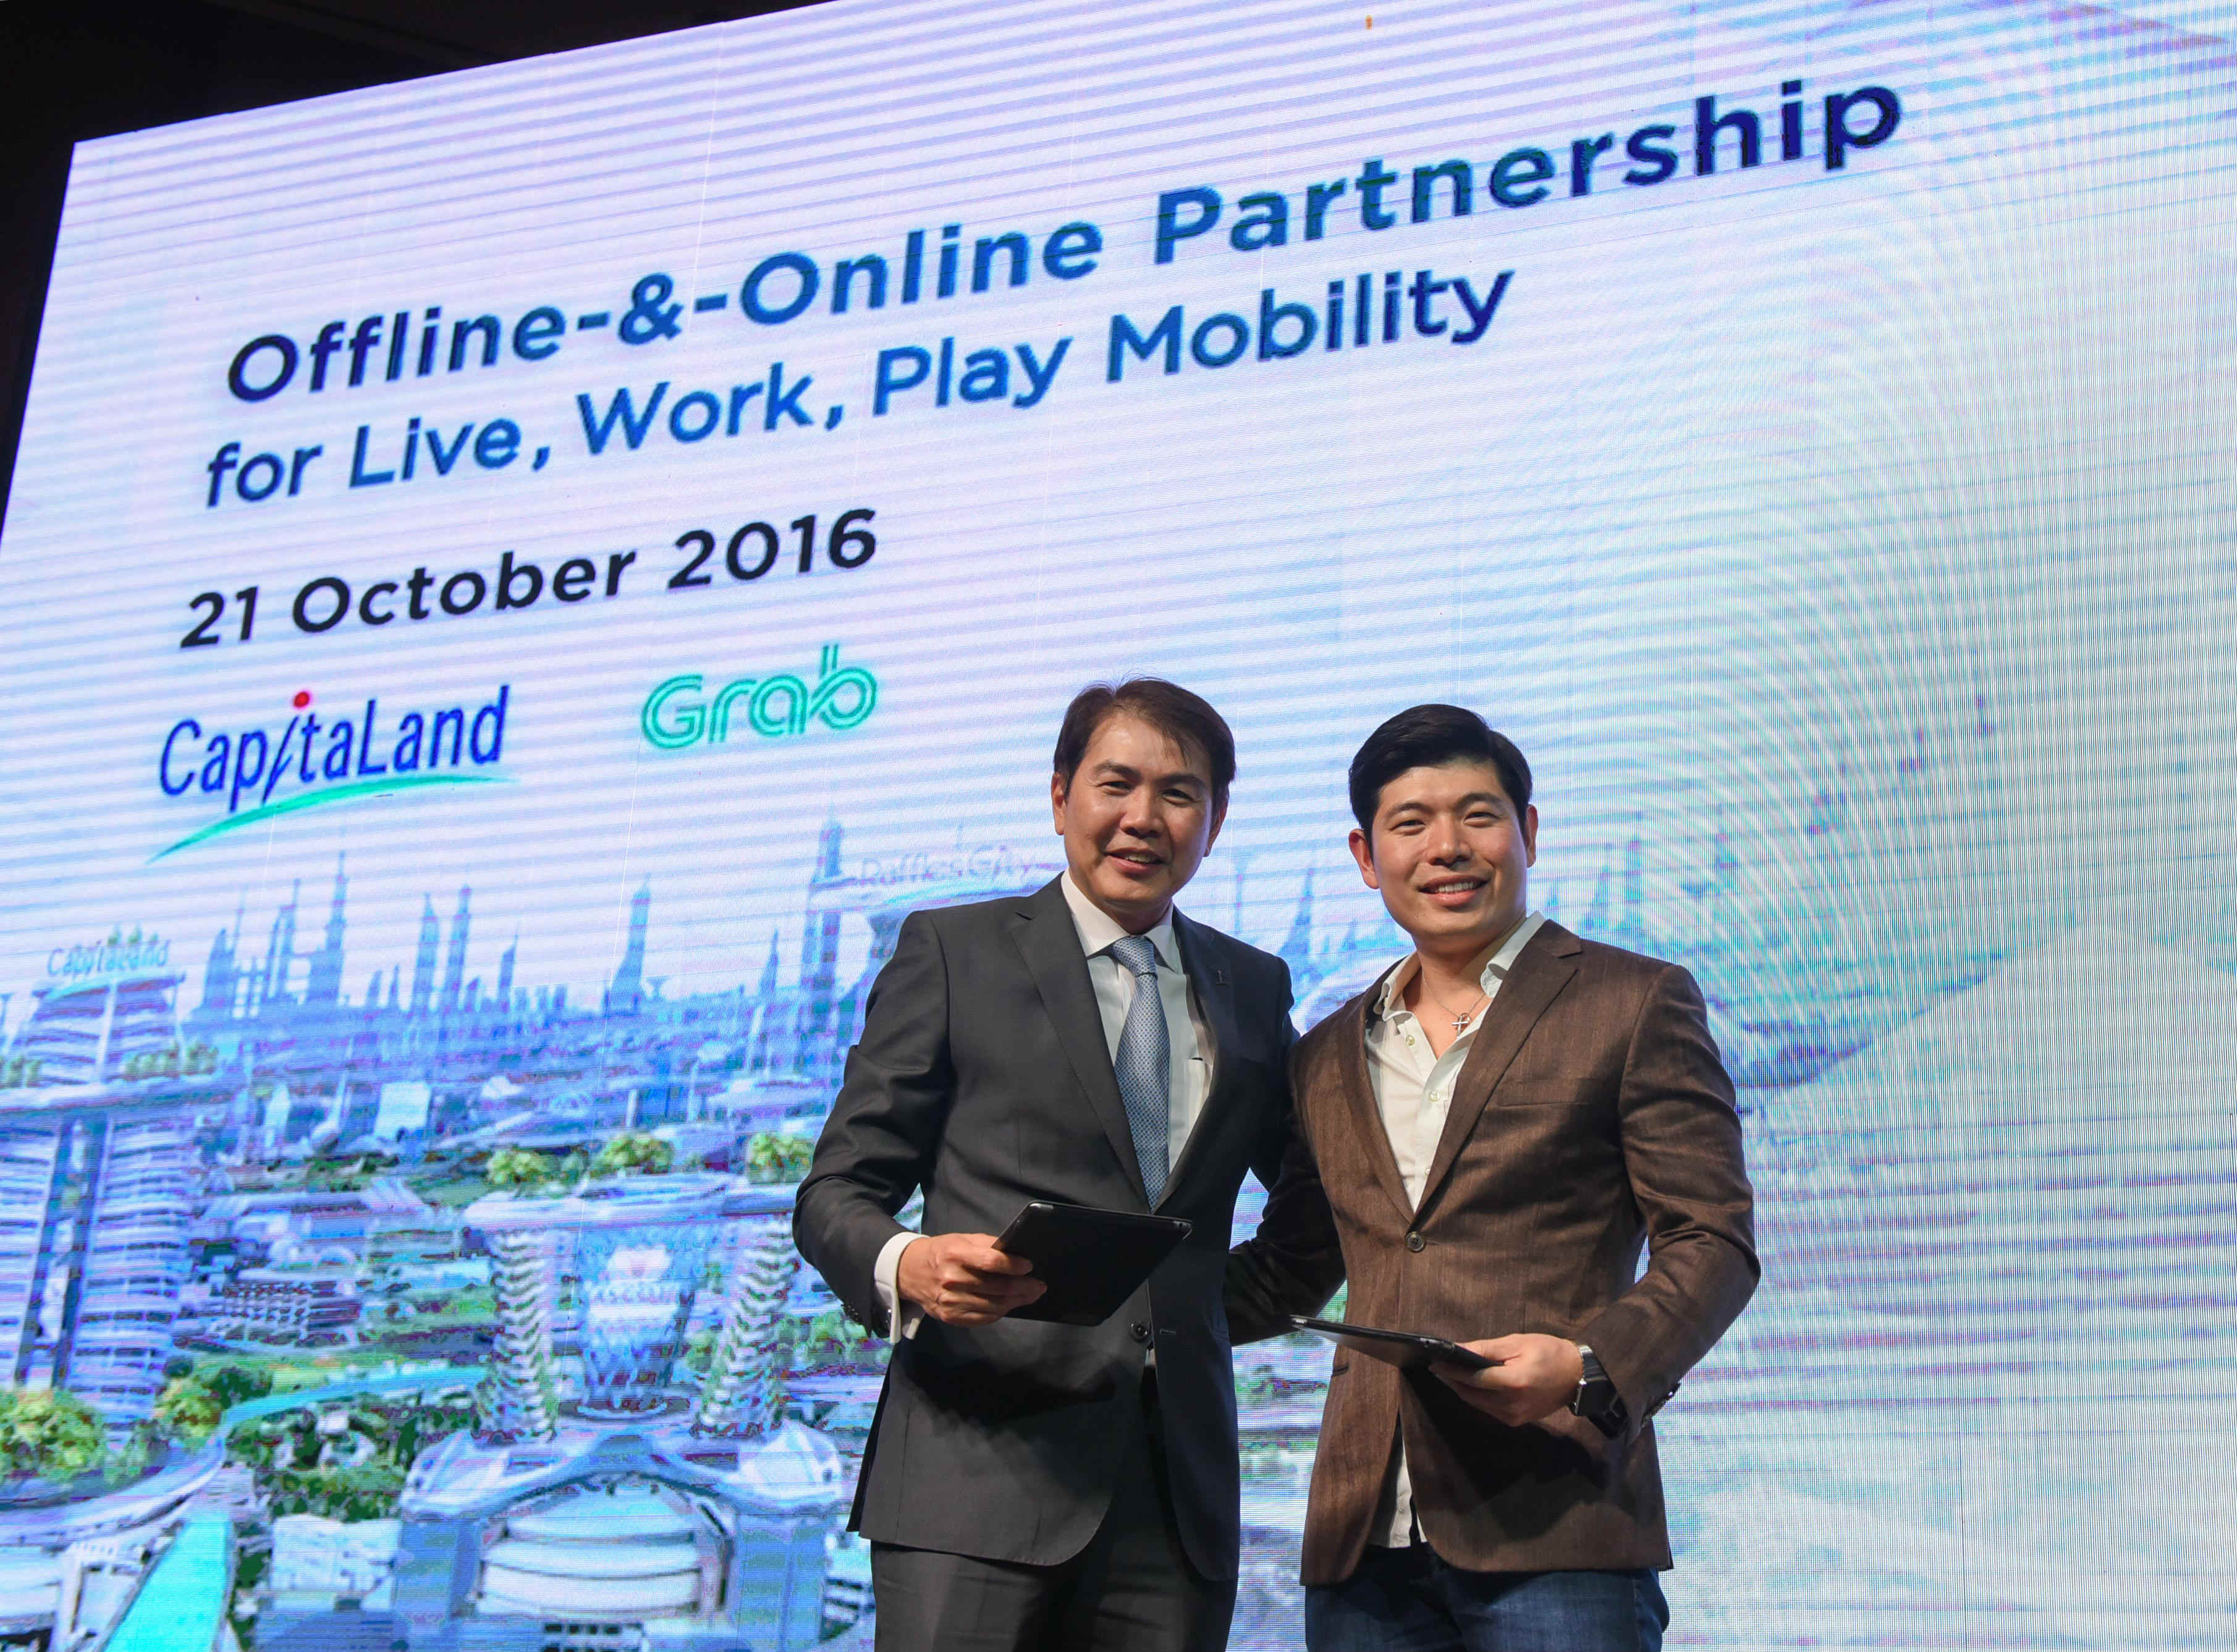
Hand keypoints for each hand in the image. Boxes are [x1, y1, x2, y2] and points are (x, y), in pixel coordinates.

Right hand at [896, 1233, 1045, 1326]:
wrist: (909, 1272)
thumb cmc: (941, 1252)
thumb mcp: (962, 1239)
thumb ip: (987, 1246)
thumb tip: (1016, 1254)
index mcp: (955, 1255)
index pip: (992, 1262)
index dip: (1014, 1265)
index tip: (1029, 1266)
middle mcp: (952, 1280)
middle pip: (997, 1288)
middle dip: (1024, 1287)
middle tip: (1039, 1285)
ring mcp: (950, 1302)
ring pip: (994, 1306)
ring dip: (1016, 1301)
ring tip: (1030, 1295)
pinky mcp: (950, 1317)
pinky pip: (983, 1318)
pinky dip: (1000, 1312)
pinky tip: (1009, 1304)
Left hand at [1434, 1334, 1584, 1425]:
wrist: (1576, 1376)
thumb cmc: (1549, 1352)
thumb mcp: (1518, 1343)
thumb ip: (1487, 1349)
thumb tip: (1458, 1348)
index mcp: (1514, 1383)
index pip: (1474, 1379)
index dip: (1452, 1371)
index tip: (1435, 1363)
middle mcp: (1512, 1405)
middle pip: (1472, 1395)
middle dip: (1453, 1381)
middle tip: (1439, 1367)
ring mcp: (1514, 1416)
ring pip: (1478, 1404)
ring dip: (1463, 1390)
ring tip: (1451, 1374)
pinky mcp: (1516, 1421)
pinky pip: (1489, 1410)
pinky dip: (1478, 1398)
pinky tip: (1472, 1385)